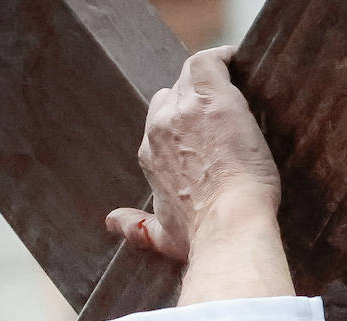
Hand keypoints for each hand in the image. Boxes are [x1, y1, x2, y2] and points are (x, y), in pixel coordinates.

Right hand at [106, 46, 279, 260]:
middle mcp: (160, 128)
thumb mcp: (164, 237)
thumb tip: (112, 223)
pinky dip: (220, 57)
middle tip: (216, 111)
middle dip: (189, 103)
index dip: (179, 126)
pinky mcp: (213, 98)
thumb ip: (138, 228)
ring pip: (188, 77)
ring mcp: (184, 111)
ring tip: (227, 83)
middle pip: (170, 98)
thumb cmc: (202, 234)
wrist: (229, 223)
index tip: (197, 131)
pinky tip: (234, 59)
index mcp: (150, 156)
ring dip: (204, 80)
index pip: (159, 125)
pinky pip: (208, 62)